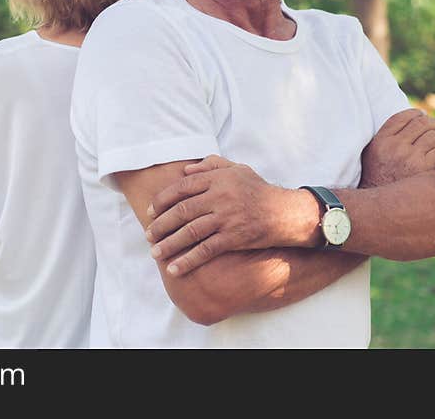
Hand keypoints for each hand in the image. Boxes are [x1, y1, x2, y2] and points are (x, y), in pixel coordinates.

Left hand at [145, 155, 317, 276]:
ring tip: (155, 253)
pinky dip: (188, 260)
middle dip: (161, 224)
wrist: (285, 213)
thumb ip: (211, 166)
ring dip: (169, 244)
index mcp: (218, 178)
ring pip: (190, 232)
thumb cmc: (258, 190)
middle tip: (149, 234)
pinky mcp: (233, 238)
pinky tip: (174, 269)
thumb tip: (185, 170)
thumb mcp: (238, 169)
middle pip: (182, 211)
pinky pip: (206, 250)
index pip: (182, 187)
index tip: (150, 211)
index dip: (162, 200)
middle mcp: (220, 196)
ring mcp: (226, 218)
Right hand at [360, 109, 434, 187]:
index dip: (416, 114)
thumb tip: (403, 125)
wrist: (378, 207)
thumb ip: (384, 139)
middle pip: (421, 123)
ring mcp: (409, 156)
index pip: (403, 116)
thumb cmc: (376, 179)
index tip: (424, 115)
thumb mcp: (372, 154)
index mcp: (381, 140)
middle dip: (434, 123)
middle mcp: (395, 145)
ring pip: (434, 136)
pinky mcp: (422, 168)